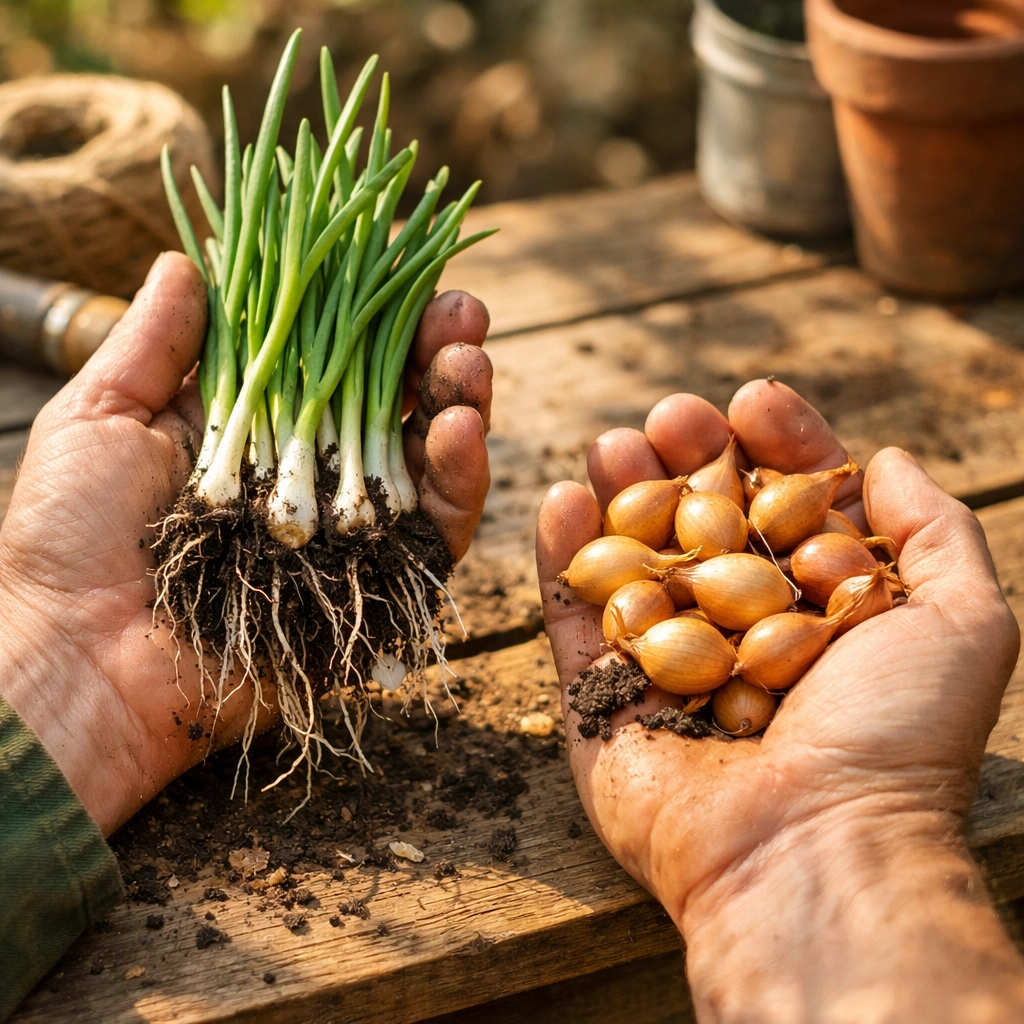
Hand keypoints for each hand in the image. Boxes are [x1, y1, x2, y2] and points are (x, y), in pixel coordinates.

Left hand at [0, 252, 491, 835]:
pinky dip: (461, 480)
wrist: (76, 661)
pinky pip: (439, 532)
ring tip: (469, 360)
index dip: (373, 312)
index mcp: (252, 428)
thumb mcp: (100, 416)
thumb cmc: (68, 538)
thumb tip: (186, 257)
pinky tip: (460, 430)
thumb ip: (156, 341)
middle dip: (436, 351)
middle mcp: (310, 476)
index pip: (333, 357)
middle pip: (395, 403)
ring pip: (430, 461)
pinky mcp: (378, 589)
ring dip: (461, 403)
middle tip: (463, 313)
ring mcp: (350, 532)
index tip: (402, 262)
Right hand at [538, 382, 1023, 1021]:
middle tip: (670, 416)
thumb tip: (888, 458)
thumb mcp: (964, 622)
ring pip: (632, 557)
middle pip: (702, 521)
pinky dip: (560, 556)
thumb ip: (936, 532)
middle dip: (686, 459)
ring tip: (614, 444)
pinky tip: (563, 497)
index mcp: (817, 608)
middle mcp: (738, 629)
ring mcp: (665, 661)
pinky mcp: (600, 698)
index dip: (773, 446)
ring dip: (620, 493)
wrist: (812, 853)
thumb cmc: (896, 739)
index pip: (789, 503)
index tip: (751, 400)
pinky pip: (571, 617)